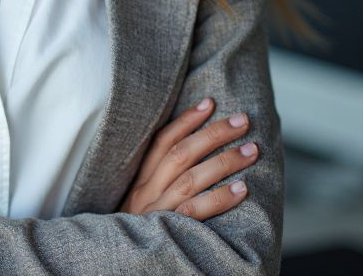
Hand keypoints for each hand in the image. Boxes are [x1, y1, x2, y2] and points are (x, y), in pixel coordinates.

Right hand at [117, 97, 258, 219]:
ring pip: (191, 178)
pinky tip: (241, 189)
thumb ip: (157, 179)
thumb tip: (193, 153)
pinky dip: (219, 198)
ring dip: (224, 161)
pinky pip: (195, 212)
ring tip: (251, 150)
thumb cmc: (135, 229)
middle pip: (182, 153)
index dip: (186, 119)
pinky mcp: (167, 231)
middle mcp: (145, 190)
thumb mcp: (139, 200)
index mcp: (139, 178)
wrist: (111, 262)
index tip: (210, 103)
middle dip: (214, 133)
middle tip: (242, 121)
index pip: (162, 140)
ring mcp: (156, 211)